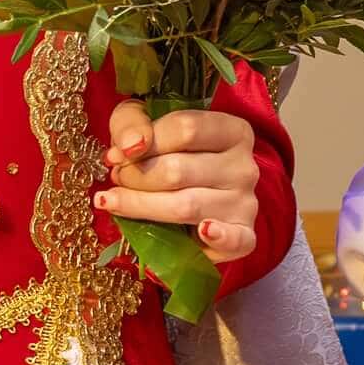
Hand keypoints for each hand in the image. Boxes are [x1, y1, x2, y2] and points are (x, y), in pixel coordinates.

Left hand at [95, 102, 261, 263]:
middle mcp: (244, 166)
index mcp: (232, 131)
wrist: (189, 199)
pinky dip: (219, 237)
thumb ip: (132, 124)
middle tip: (118, 179)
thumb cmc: (168, 156)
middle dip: (136, 177)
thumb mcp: (146, 125)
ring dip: (142, 206)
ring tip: (120, 203)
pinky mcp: (244, 236)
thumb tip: (130, 146)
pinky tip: (203, 231)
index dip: (144, 142)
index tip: (118, 156)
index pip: (186, 129)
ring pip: (186, 206)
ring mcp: (246, 203)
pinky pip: (234, 240)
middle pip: (178, 170)